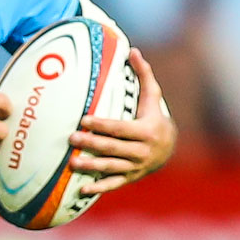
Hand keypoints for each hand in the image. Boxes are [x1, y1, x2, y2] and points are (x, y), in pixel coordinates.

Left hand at [70, 48, 174, 194]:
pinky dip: (98, 187)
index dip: (102, 125)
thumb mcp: (152, 97)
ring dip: (91, 166)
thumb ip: (143, 74)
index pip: (120, 128)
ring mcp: (136, 167)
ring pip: (111, 167)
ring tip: (71, 163)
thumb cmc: (154, 116)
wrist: (169, 147)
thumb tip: (133, 50)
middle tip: (70, 138)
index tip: (84, 120)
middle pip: (113, 148)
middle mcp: (142, 151)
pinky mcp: (130, 178)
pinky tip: (81, 189)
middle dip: (91, 144)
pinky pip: (113, 184)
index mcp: (146, 130)